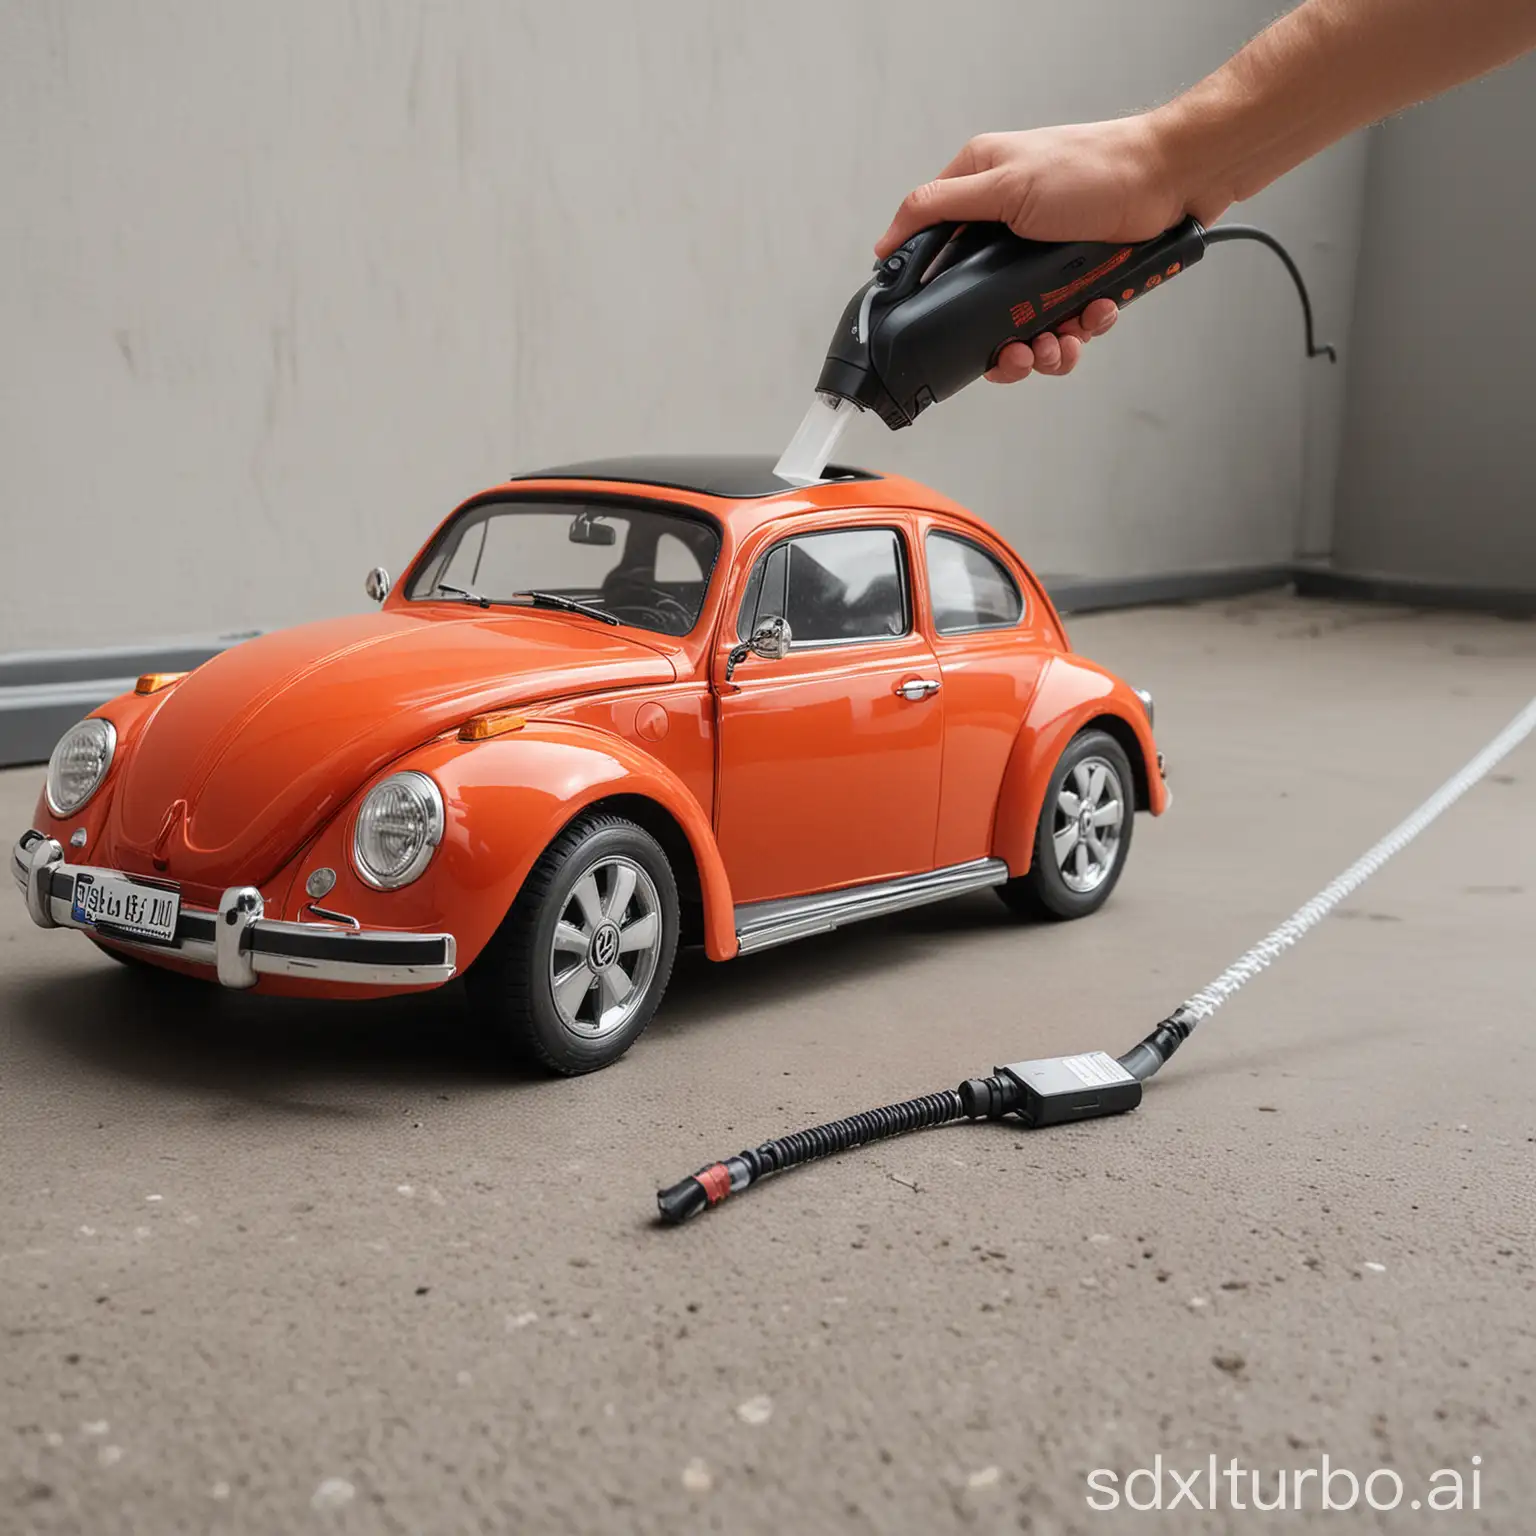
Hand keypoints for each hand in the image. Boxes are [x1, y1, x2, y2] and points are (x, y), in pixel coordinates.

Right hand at [876, 116, 1220, 382]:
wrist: (1171, 179)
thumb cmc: (1094, 168)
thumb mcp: (1003, 183)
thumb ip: (940, 207)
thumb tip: (888, 234)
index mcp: (982, 197)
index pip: (936, 253)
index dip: (933, 295)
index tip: (934, 328)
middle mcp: (1010, 231)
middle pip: (982, 309)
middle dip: (1003, 343)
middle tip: (1018, 352)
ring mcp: (1048, 261)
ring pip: (1028, 326)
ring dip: (1045, 347)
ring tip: (1060, 343)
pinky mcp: (1082, 279)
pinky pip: (1070, 324)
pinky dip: (1082, 330)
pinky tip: (1094, 314)